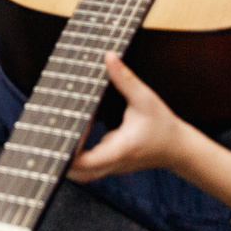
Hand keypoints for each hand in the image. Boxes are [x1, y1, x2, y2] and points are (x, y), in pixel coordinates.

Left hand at [68, 55, 187, 181]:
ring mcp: (112, 167)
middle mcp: (113, 163)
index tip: (60, 132)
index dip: (69, 151)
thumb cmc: (164, 125)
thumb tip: (109, 56)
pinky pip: (89, 166)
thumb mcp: (146, 98)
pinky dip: (76, 156)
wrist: (180, 149)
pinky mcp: (112, 164)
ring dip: (67, 158)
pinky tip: (70, 132)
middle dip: (61, 158)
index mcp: (120, 149)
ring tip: (57, 131)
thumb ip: (126, 79)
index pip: (86, 162)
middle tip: (50, 134)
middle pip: (78, 174)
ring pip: (82, 173)